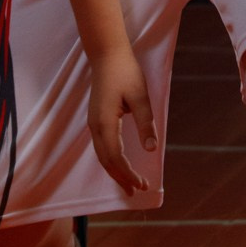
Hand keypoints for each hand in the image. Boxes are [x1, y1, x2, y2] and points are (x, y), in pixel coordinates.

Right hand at [86, 41, 156, 193]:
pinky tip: (119, 164)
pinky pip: (100, 147)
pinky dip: (110, 160)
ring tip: (128, 183)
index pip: (116, 157)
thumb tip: (151, 149)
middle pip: (106, 160)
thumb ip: (146, 124)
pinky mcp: (96, 119)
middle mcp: (95, 126)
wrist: (107, 55)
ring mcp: (93, 123)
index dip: (128, 173)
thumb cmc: (125, 72)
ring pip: (101, 155)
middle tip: (136, 191)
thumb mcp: (140, 97)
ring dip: (114, 171)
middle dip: (120, 177)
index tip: (142, 184)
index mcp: (105, 122)